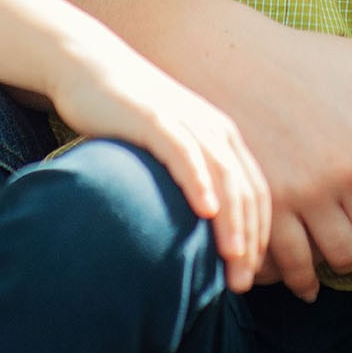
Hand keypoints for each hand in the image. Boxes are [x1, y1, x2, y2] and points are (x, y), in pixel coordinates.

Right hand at [47, 26, 269, 293]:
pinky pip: (185, 152)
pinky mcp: (156, 118)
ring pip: (224, 176)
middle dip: (250, 241)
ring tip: (234, 260)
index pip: (257, 194)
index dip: (260, 238)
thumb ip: (187, 182)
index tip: (252, 279)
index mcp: (222, 138)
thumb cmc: (126, 118)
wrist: (91, 68)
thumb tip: (195, 237)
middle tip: (243, 284)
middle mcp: (213, 129)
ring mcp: (187, 122)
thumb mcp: (167, 150)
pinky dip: (199, 181)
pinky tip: (205, 210)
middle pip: (246, 191)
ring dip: (232, 221)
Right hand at [158, 11, 351, 301]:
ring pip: (343, 260)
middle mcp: (348, 172)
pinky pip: (295, 268)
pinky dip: (301, 276)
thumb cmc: (305, 57)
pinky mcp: (265, 209)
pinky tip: (302, 266)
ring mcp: (305, 194)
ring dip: (343, 257)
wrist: (225, 57)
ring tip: (336, 239)